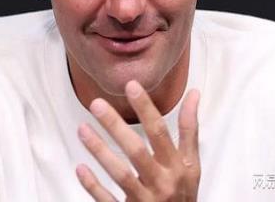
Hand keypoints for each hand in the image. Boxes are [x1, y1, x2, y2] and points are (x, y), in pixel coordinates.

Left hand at [76, 80, 200, 200]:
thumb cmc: (183, 192)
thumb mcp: (192, 162)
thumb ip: (190, 128)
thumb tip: (193, 93)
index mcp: (178, 166)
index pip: (160, 132)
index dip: (146, 108)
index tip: (131, 86)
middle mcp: (162, 182)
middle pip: (136, 151)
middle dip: (115, 126)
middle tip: (96, 104)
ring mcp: (145, 201)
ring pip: (120, 175)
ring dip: (100, 151)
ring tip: (82, 129)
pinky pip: (108, 201)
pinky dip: (93, 186)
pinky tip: (80, 168)